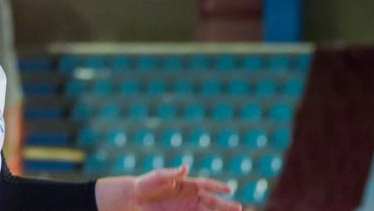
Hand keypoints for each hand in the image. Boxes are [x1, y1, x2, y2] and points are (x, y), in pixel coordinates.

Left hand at [95, 165, 240, 210]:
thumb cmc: (146, 184)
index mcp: (187, 184)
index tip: (230, 189)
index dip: (218, 187)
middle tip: (239, 208)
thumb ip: (173, 174)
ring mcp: (187, 208)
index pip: (206, 185)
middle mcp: (190, 196)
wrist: (134, 198)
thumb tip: (186, 167)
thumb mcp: (158, 177)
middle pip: (212, 201)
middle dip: (225, 205)